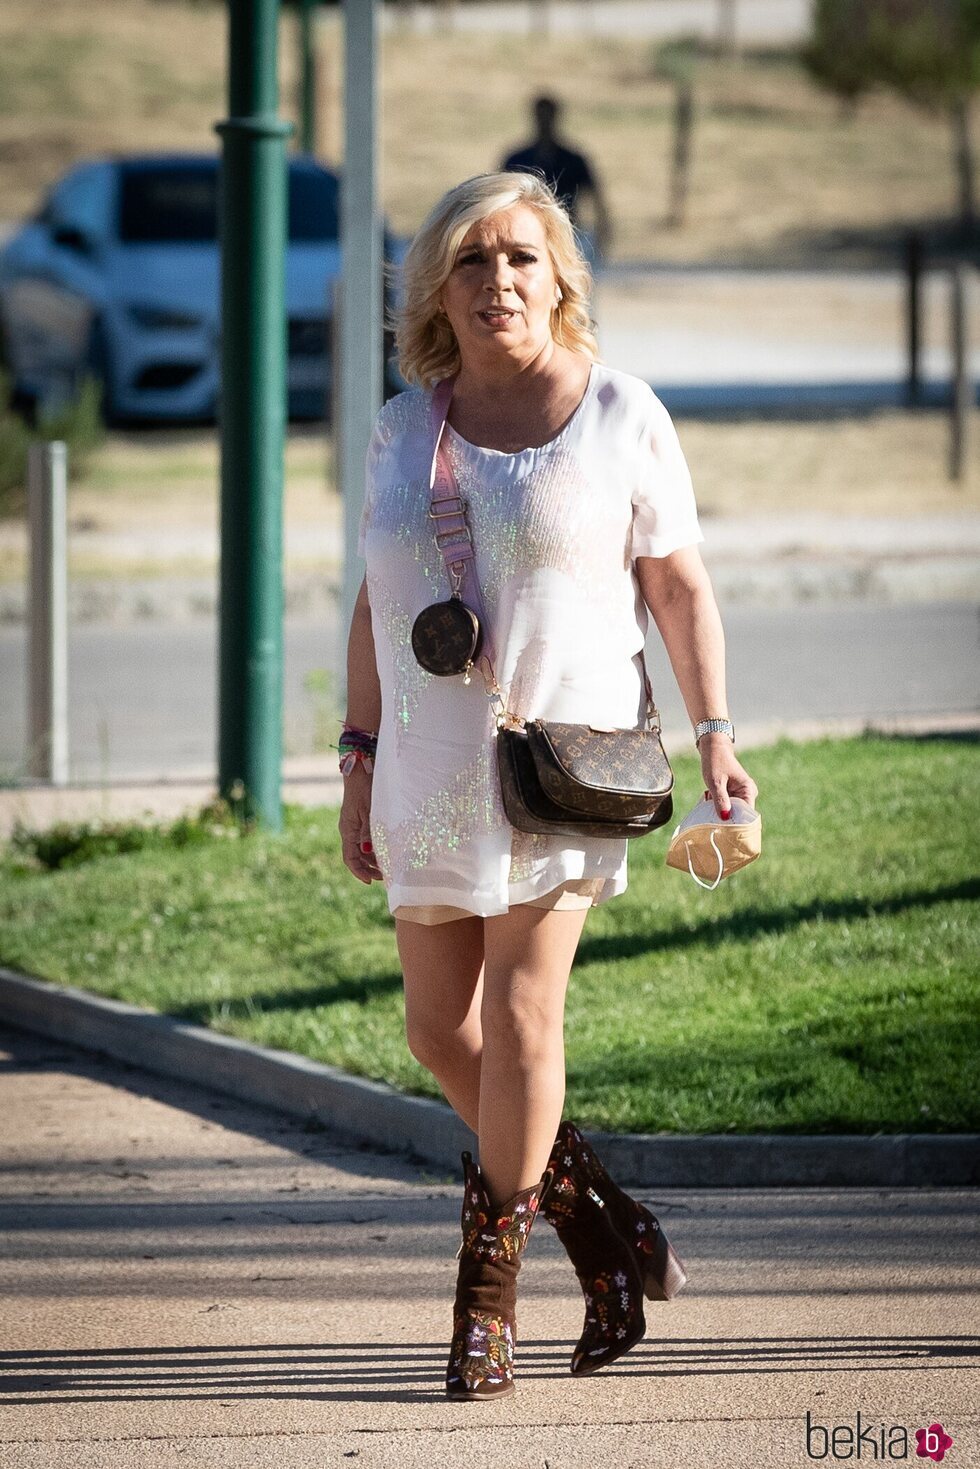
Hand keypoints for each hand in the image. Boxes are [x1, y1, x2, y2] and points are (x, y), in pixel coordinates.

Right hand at [338, 764, 382, 883]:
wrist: (359, 770)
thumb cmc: (364, 788)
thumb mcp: (368, 810)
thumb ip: (368, 831)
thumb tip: (367, 852)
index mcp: (347, 830)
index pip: (350, 858)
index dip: (359, 872)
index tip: (370, 881)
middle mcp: (348, 830)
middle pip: (355, 857)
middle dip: (368, 869)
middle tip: (383, 877)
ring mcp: (353, 825)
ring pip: (360, 850)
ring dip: (371, 860)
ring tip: (386, 867)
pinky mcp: (359, 820)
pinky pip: (364, 840)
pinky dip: (373, 848)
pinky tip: (384, 850)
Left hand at [698, 734, 757, 819]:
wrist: (713, 748)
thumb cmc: (715, 762)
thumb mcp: (715, 782)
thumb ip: (720, 800)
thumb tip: (725, 818)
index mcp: (748, 790)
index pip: (746, 815)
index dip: (736, 823)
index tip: (723, 829)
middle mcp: (747, 794)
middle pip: (737, 814)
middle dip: (723, 815)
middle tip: (710, 811)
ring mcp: (739, 794)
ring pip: (729, 810)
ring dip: (717, 808)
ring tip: (709, 797)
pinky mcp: (732, 794)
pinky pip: (724, 805)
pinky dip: (715, 803)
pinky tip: (708, 795)